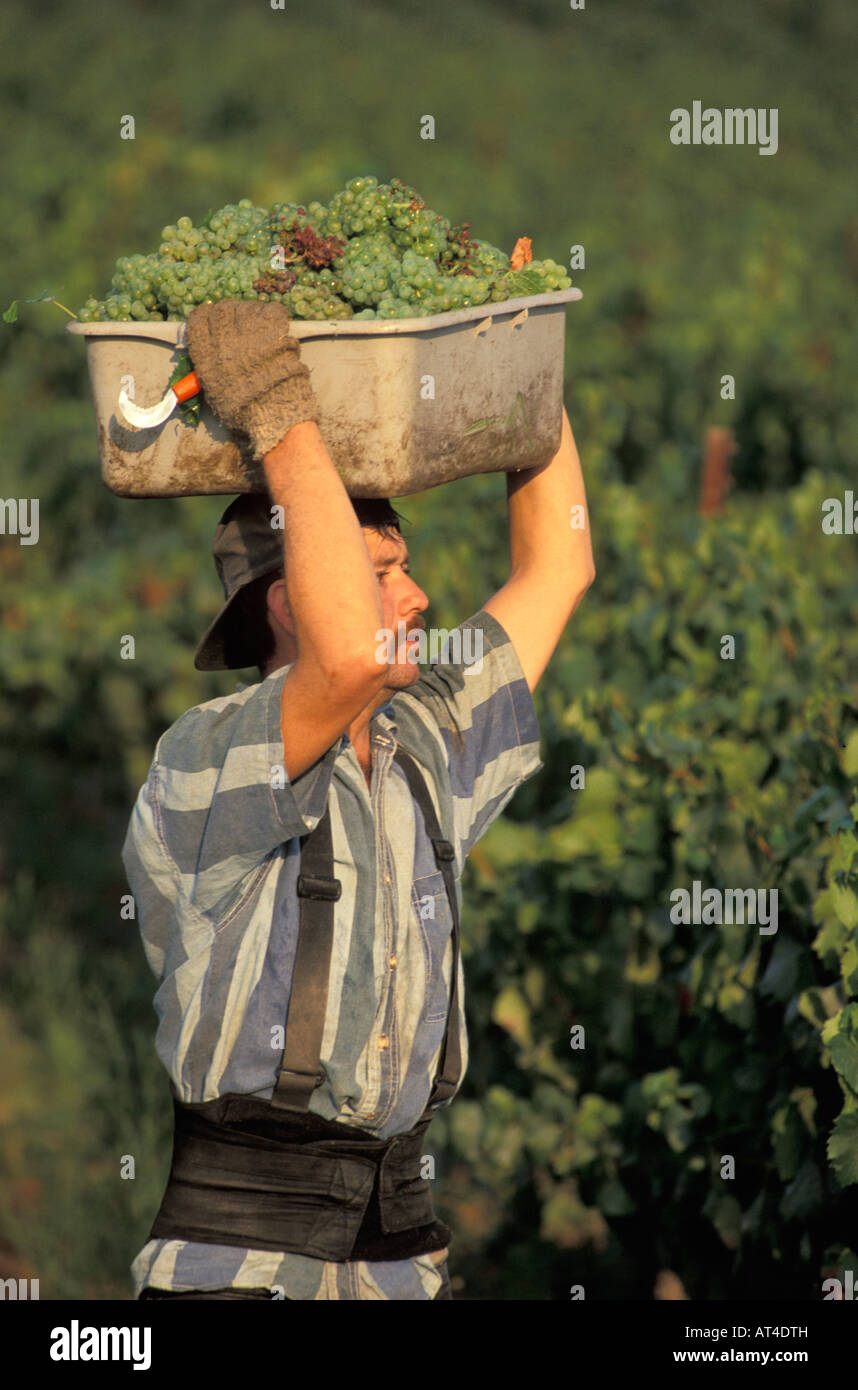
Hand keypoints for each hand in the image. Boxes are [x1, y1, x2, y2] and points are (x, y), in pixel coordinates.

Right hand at [186, 299, 320, 459]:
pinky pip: (270, 310)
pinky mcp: (272, 328)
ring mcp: (248, 329)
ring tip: (259, 327)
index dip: (207, 316)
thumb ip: (210, 370)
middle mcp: (224, 335)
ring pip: (246, 307)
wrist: (271, 410)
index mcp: (205, 351)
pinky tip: (275, 326)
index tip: (214, 321)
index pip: (199, 317)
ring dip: (252, 314)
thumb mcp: (214, 391)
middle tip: (240, 324)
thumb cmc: (241, 409)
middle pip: (223, 308)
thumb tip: (211, 358)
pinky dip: (272, 315)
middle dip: (231, 313)